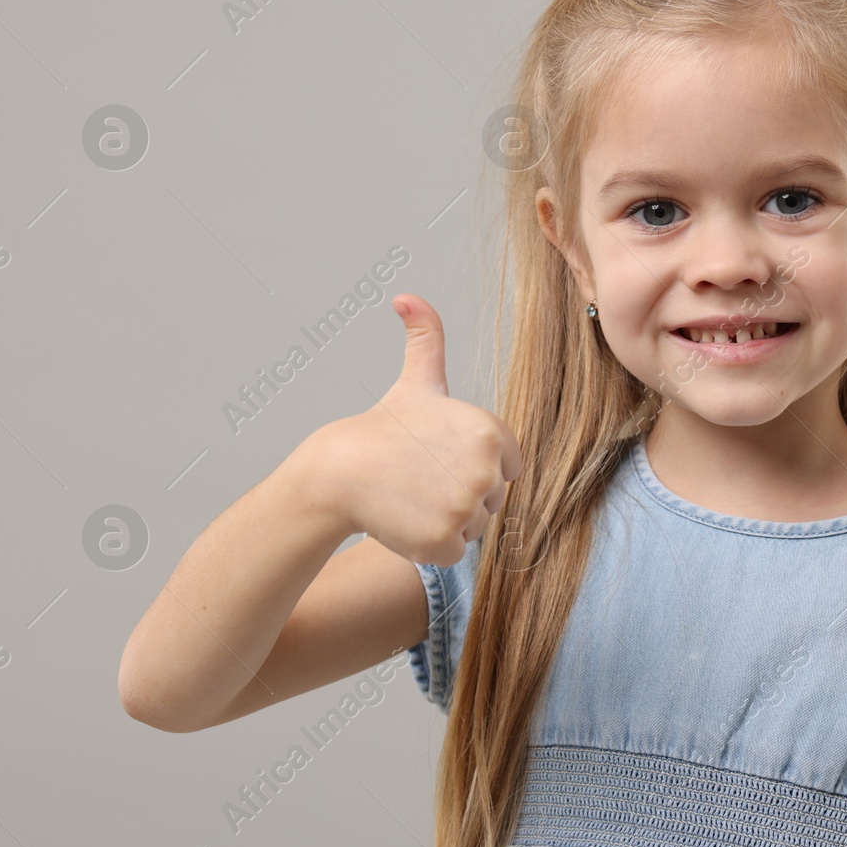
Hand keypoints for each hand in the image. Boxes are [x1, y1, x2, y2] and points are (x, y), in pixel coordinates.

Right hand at [306, 293, 522, 566]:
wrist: (339, 472)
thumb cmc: (383, 429)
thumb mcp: (417, 381)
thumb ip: (427, 337)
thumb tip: (406, 295)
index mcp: (491, 432)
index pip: (507, 466)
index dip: (474, 464)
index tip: (440, 454)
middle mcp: (486, 470)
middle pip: (493, 498)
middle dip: (461, 493)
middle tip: (422, 476)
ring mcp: (466, 508)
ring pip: (476, 525)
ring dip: (448, 518)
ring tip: (414, 495)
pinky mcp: (446, 541)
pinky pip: (456, 550)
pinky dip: (433, 544)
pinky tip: (408, 518)